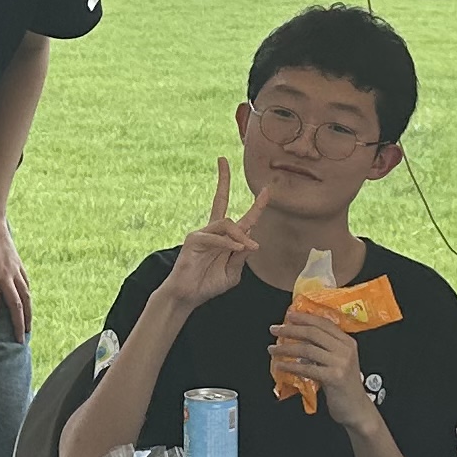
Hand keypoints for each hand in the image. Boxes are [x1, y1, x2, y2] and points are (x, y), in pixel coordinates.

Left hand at [0, 206, 30, 340]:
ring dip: (28, 314)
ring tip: (28, 329)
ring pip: (26, 296)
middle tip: (19, 342)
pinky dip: (28, 297)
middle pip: (15, 306)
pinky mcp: (18, 263)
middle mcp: (5, 275)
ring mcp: (14, 269)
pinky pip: (26, 284)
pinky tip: (28, 305)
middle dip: (16, 325)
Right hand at [160, 159, 259, 309]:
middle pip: (220, 200)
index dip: (257, 205)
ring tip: (246, 248)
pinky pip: (215, 236)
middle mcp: (214, 231)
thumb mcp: (233, 272)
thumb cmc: (209, 284)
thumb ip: (242, 256)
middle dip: (222, 179)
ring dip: (240, 234)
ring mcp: (203, 233)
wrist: (188, 296)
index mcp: (226, 238)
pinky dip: (228, 242)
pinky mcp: (194, 240)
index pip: (244, 218)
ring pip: (227, 222)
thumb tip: (251, 240)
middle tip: (223, 160)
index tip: (267, 190)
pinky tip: (237, 248)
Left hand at [268, 308, 368, 411]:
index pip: (324, 323)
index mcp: (348, 342)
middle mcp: (345, 350)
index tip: (289, 315)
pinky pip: (307, 368)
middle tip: (275, 330)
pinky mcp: (334, 377)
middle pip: (314, 333)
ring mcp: (341, 363)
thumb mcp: (338, 362)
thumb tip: (299, 337)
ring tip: (273, 349)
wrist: (357, 409)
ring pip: (307, 348)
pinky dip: (291, 366)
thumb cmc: (345, 387)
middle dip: (291, 329)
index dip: (305, 317)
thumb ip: (325, 349)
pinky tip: (281, 365)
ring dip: (286, 348)